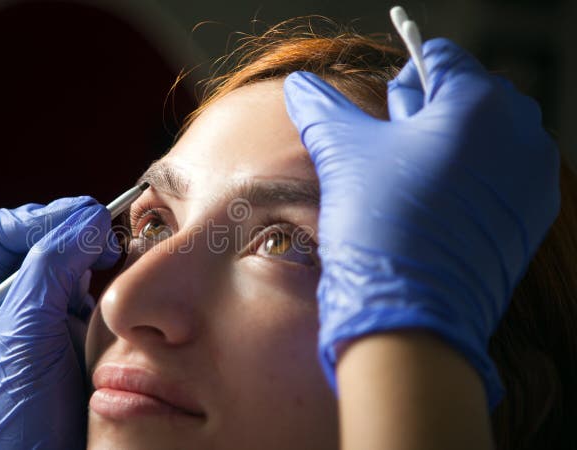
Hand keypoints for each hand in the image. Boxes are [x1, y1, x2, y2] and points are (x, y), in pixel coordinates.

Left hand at [0, 197, 119, 448]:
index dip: (37, 220)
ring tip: (114, 252)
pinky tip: (119, 276)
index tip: (75, 225)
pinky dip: (108, 273)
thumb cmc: (20, 409)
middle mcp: (6, 300)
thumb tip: (89, 217)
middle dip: (70, 230)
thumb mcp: (26, 330)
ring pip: (68, 257)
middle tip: (103, 234)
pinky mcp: (74, 327)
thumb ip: (52, 265)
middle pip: (37, 238)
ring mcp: (42, 313)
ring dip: (92, 248)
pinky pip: (91, 283)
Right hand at [284, 38, 559, 408]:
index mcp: (481, 102)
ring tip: (405, 189)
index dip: (401, 81)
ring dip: (443, 150)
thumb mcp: (343, 151)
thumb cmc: (381, 224)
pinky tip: (429, 212)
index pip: (441, 59)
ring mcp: (532, 179)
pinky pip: (496, 178)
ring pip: (483, 139)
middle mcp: (521, 133)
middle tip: (388, 155)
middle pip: (467, 96)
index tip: (381, 115)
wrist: (411, 314)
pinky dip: (464, 183)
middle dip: (424, 117)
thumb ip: (322, 108)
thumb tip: (299, 86)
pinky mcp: (531, 218)